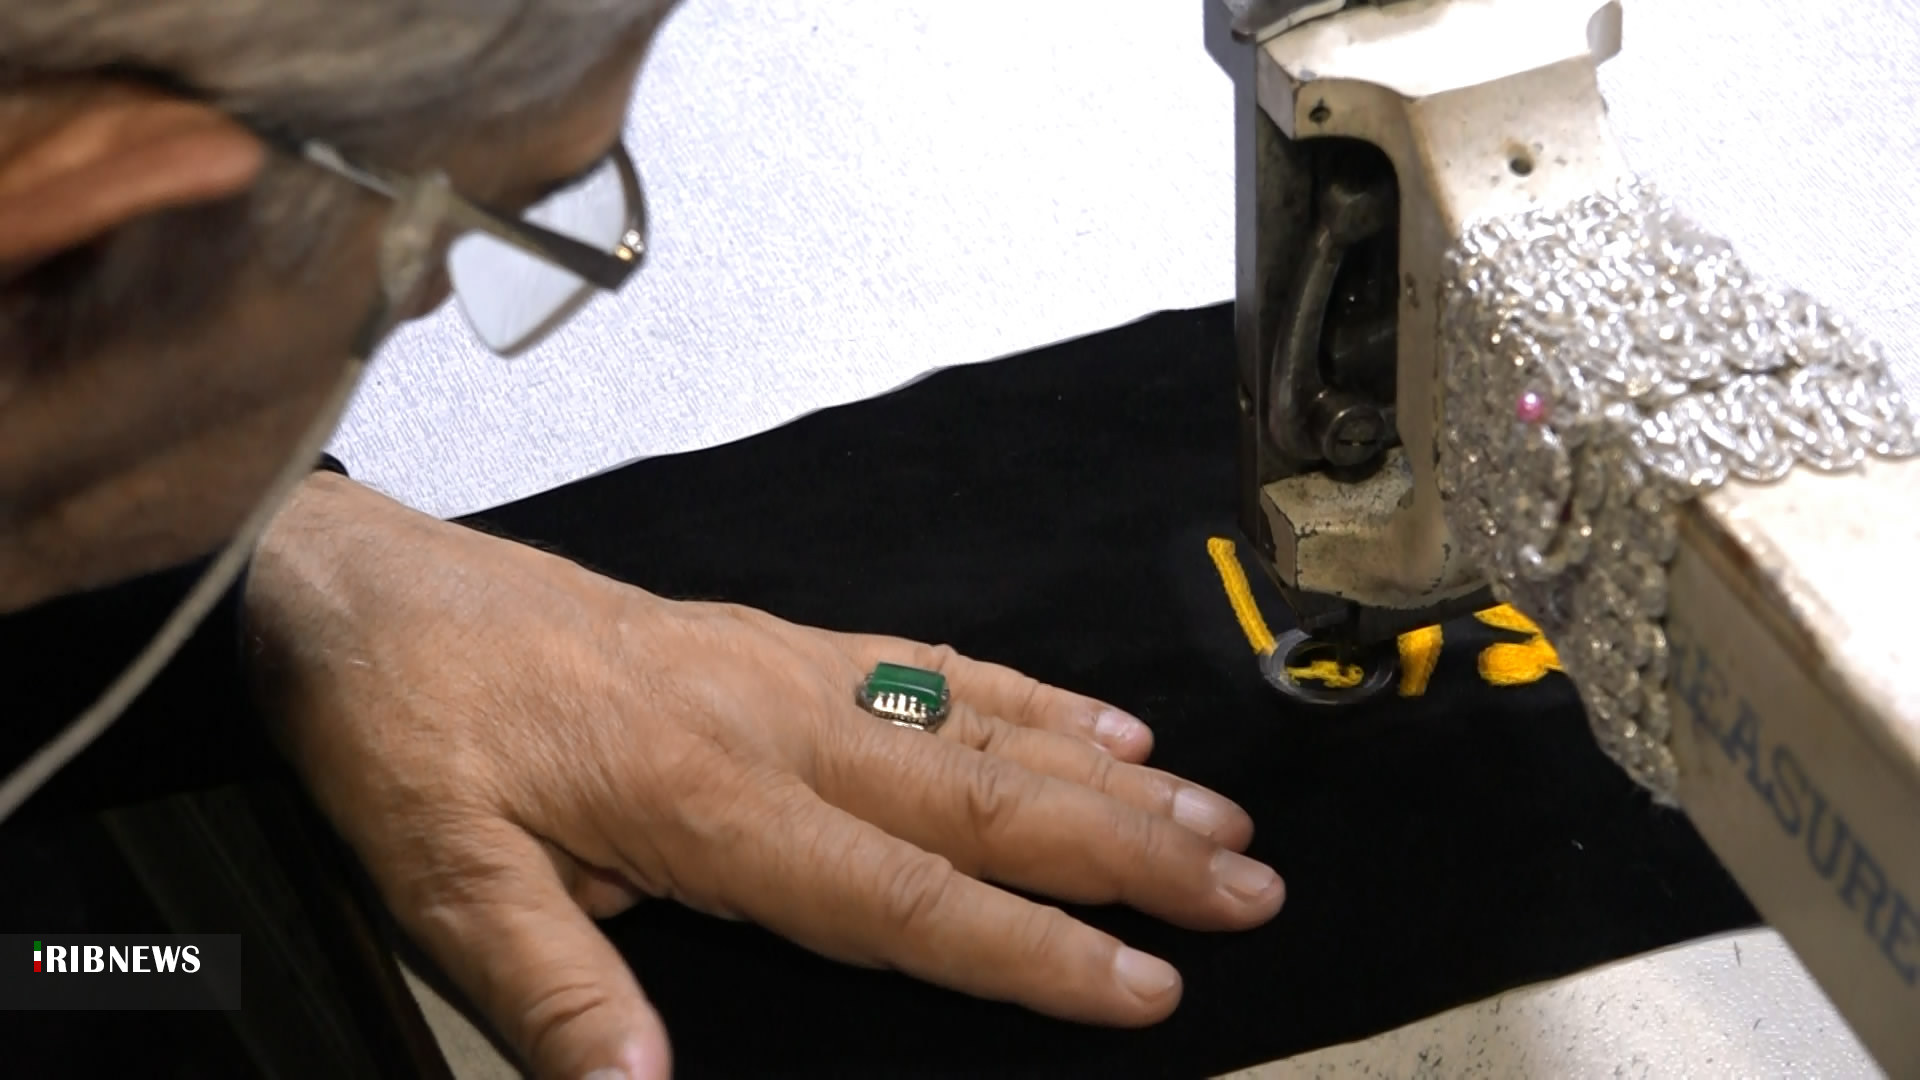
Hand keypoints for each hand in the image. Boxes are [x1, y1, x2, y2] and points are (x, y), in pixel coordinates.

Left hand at [246, 474, 1284, 1079]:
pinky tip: (1091, 719)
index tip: (1147, 984)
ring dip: (1107, 774)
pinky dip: (1024, 696)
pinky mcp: (773, 642)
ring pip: (980, 727)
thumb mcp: (440, 879)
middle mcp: (778, 727)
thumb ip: (553, 990)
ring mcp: (786, 672)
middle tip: (1251, 888)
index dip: (1032, 948)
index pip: (905, 894)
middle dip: (1128, 854)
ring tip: (1215, 814)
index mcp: (710, 801)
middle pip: (985, 800)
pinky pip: (927, 665)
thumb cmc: (408, 733)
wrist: (373, 587)